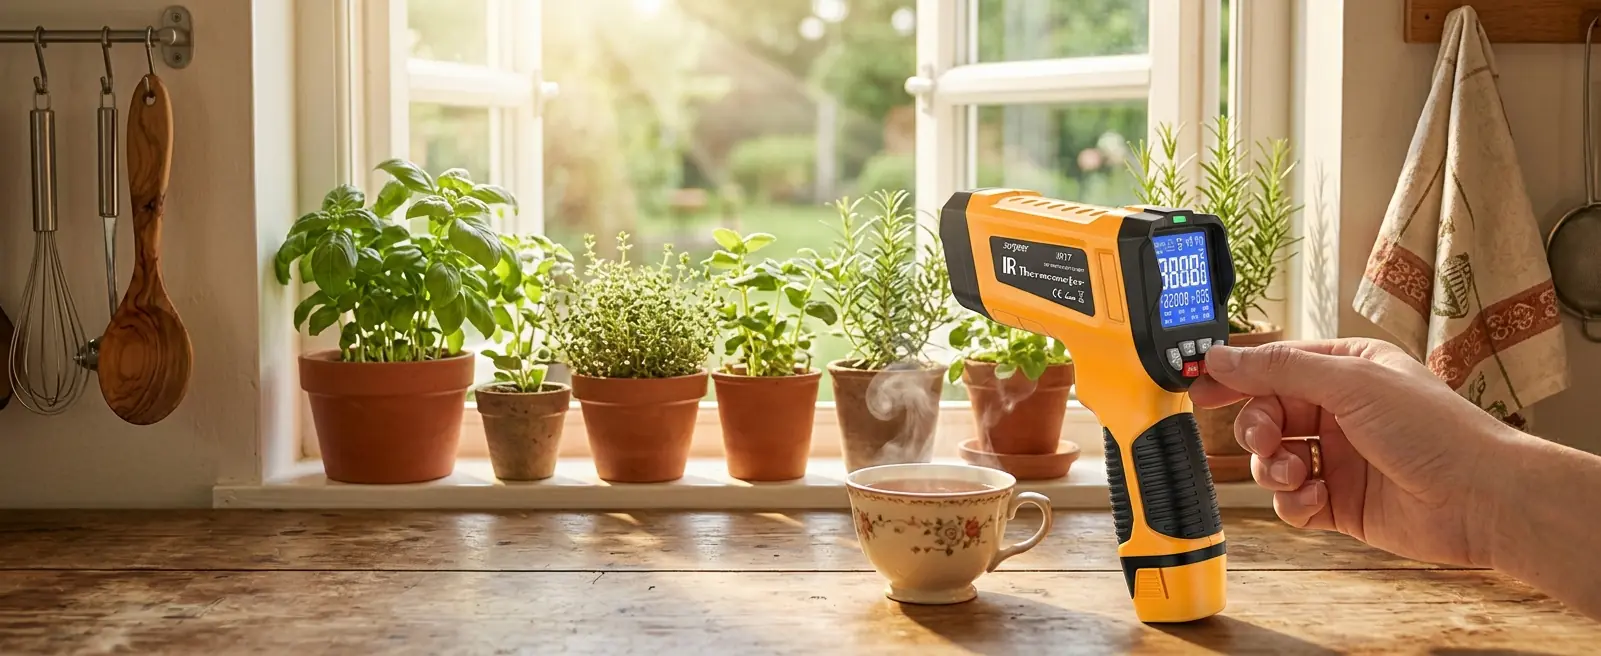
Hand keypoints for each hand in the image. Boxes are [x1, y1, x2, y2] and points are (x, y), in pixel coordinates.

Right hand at [1190, 338, 1513, 567]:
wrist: (1482, 499)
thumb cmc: (1434, 430)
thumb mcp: (1350, 381)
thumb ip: (1278, 368)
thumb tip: (1219, 356)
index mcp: (1347, 370)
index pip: (1275, 367)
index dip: (1236, 377)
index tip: (1199, 389)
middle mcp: (1342, 412)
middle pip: (1268, 415)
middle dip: (1257, 429)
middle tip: (1264, 440)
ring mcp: (1340, 459)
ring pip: (1273, 461)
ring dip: (1271, 469)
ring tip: (1292, 475)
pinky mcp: (1341, 503)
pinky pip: (1292, 501)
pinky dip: (1292, 502)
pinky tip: (1313, 499)